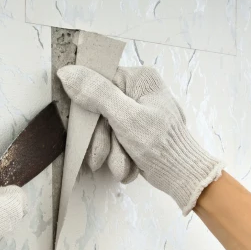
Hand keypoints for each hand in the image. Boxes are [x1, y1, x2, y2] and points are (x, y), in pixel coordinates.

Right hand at [57, 65, 223, 213]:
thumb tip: (68, 72)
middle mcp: (138, 90)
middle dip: (103, 140)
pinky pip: (115, 139)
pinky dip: (119, 155)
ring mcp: (137, 110)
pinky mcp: (136, 129)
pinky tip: (129, 165)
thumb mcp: (125, 118)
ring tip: (123, 166)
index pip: (98, 82)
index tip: (87, 129)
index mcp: (139, 78)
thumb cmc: (161, 146)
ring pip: (105, 128)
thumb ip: (97, 94)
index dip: (89, 108)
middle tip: (103, 158)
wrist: (183, 177)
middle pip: (99, 110)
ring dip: (111, 152)